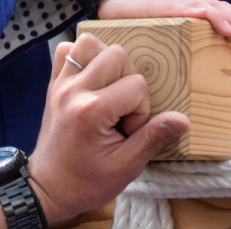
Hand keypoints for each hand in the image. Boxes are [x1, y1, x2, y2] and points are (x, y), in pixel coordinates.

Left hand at [26, 34, 188, 222]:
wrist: (48, 188)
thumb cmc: (87, 182)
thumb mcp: (126, 166)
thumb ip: (153, 137)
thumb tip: (182, 120)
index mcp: (92, 111)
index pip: (136, 85)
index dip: (141, 110)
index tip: (127, 131)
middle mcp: (74, 90)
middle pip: (116, 54)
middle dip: (128, 80)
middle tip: (121, 109)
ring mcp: (60, 84)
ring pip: (90, 43)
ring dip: (107, 62)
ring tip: (109, 90)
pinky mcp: (53, 83)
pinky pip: (65, 50)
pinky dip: (82, 58)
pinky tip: (90, 82)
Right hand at [96, 0, 230, 43]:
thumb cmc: (141, 14)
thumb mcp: (167, 22)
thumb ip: (182, 31)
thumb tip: (196, 58)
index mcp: (189, 7)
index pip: (219, 7)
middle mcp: (186, 2)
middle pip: (217, 6)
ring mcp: (174, 3)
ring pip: (205, 6)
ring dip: (221, 17)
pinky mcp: (161, 6)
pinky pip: (180, 7)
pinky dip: (194, 11)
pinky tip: (204, 15)